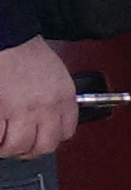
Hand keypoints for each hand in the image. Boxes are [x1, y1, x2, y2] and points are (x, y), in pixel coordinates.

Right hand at [0, 38, 79, 159]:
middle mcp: (46, 107)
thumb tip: (46, 120)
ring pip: (18, 145)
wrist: (7, 38)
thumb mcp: (54, 75)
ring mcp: (22, 110)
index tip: (40, 138)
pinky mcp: (0, 110)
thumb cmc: (25, 52)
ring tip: (1, 140)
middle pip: (44, 145)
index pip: (66, 132)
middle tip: (17, 146)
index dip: (50, 138)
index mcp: (64, 97)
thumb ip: (54, 99)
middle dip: (29, 150)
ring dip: (7, 147)